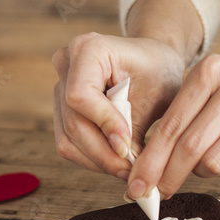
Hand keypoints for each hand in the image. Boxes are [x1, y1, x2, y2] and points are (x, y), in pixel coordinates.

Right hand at [52, 33, 184, 178]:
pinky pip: (69, 144)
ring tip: (128, 168)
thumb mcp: (157, 96)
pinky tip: (116, 161)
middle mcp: (66, 64)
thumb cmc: (159, 73)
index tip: (129, 145)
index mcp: (89, 48)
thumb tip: (123, 165)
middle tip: (132, 170)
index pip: (80, 96)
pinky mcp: (60, 108)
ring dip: (99, 161)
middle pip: (73, 123)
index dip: (104, 125)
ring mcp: (59, 86)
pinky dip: (93, 159)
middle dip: (104, 153)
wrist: (153, 63)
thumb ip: (135, 128)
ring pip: (68, 139)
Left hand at [127, 39, 219, 198]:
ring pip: (216, 161)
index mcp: (210, 71)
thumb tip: (146, 169)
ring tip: (212, 160)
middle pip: (190, 147)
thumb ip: (180, 119)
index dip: (151, 160)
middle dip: (170, 176)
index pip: (171, 125)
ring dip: (206, 171)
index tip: (137, 185)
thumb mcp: (209, 91)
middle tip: (160, 193)